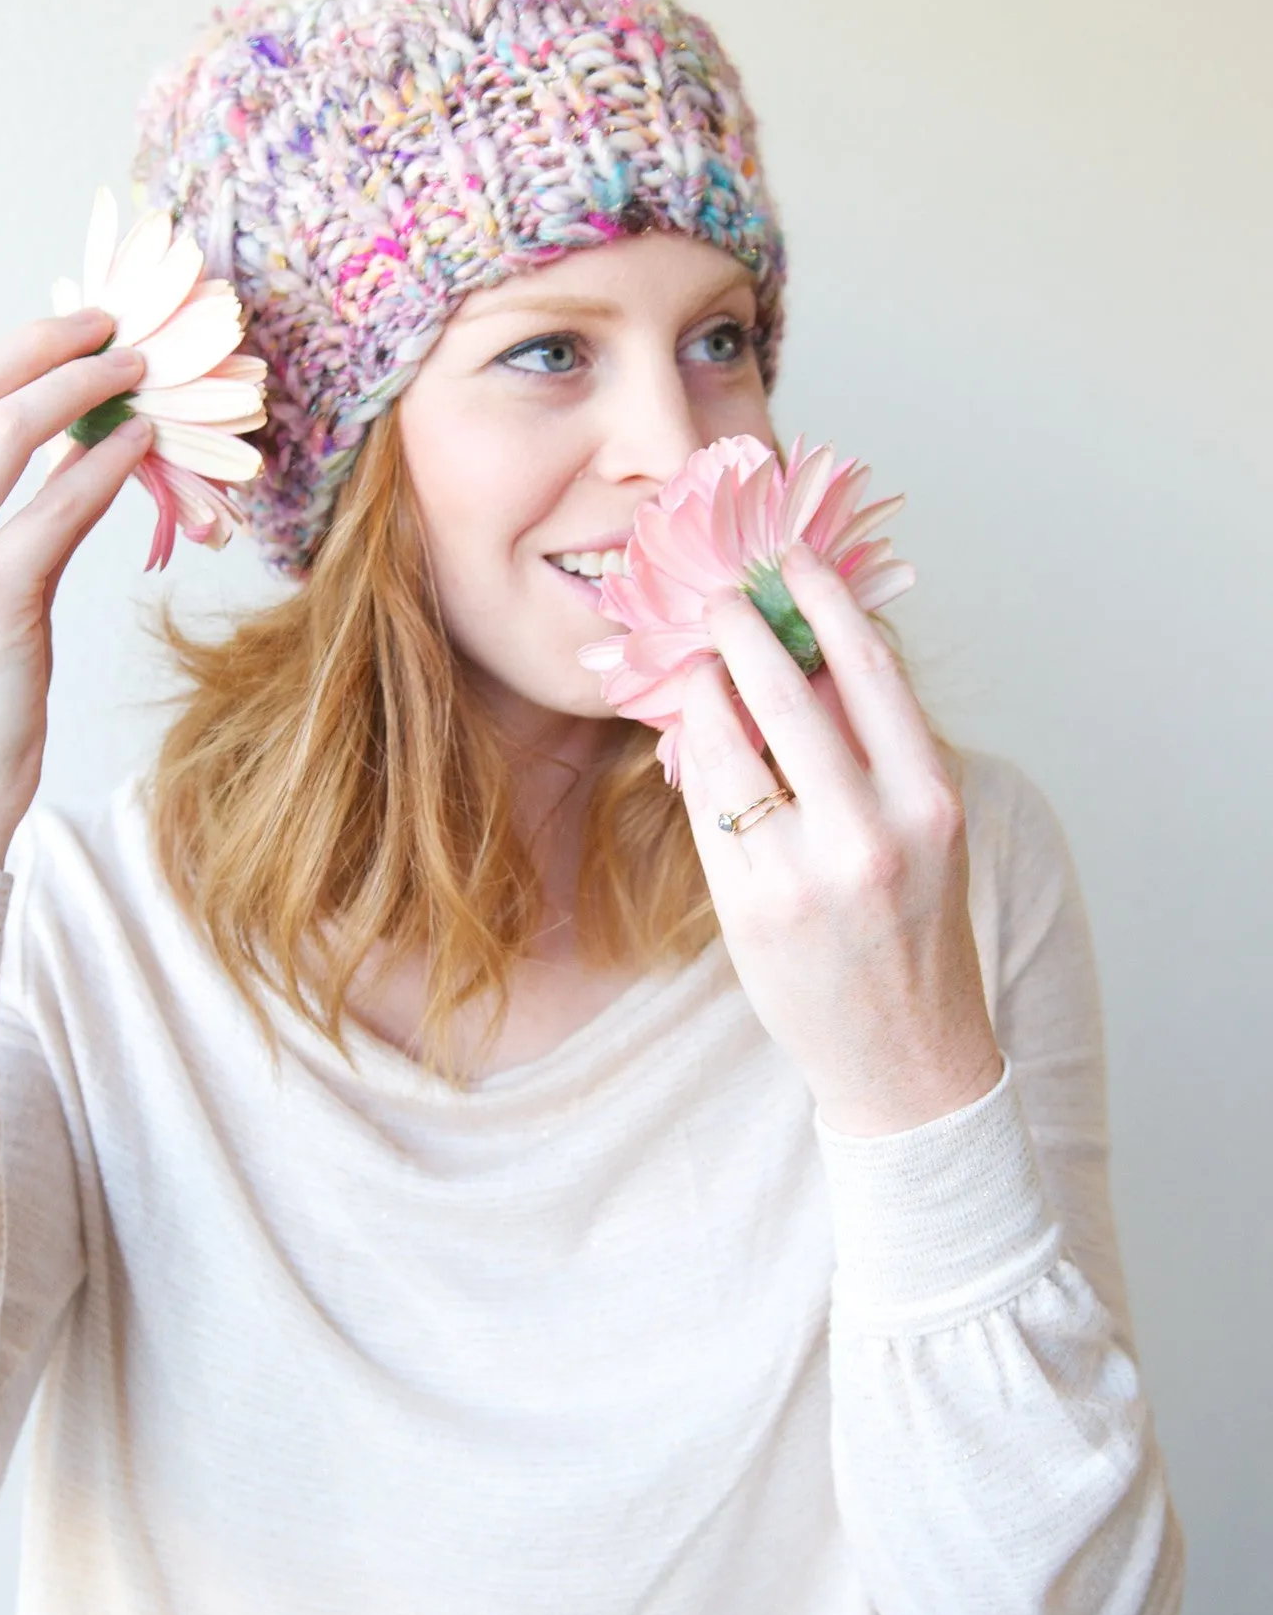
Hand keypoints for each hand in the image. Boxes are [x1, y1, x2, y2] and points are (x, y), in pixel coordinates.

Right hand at [0, 310, 151, 867]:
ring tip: (141, 372)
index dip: (14, 352)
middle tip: (111, 325)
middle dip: (43, 342)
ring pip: (5, 430)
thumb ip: (15, 523)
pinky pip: (54, 510)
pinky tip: (144, 448)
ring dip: (81, 386)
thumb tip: (75, 455)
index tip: (76, 332)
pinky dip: (105, 467)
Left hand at [676, 541, 1002, 1136]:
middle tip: (715, 593)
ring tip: (692, 658)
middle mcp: (872, 830)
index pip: (870, 671)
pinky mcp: (748, 906)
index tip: (794, 560)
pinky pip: (707, 806)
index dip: (827, 602)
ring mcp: (804, 871)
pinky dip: (693, 758)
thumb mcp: (924, 832)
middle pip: (788, 691)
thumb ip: (876, 749)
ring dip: (703, 687)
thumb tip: (806, 653)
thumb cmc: (915, 930)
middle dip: (742, 628)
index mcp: (929, 799)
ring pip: (731, 743)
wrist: (907, 1054)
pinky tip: (686, 733)